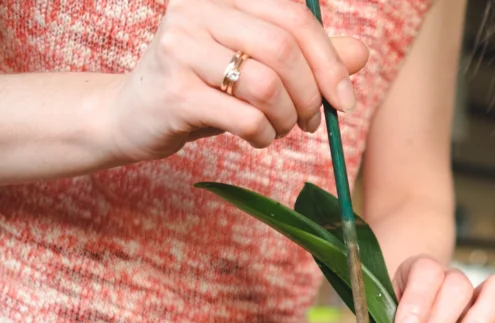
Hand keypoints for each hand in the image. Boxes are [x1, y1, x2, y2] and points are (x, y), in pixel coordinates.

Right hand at [106, 0, 369, 162]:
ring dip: (286, 118)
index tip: (344, 99)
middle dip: (310, 94)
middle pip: (283, 48)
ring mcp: (181, 48)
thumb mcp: (257, 65)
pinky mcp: (175, 92)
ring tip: (281, 128)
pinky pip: (245, 117)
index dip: (329, 60)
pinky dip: (264, 135)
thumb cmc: (205, 86)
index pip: (294, 15)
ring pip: (266, 85)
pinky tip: (258, 138)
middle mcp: (197, 9)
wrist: (134, 115)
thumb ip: (308, 56)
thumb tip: (361, 54)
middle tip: (311, 120)